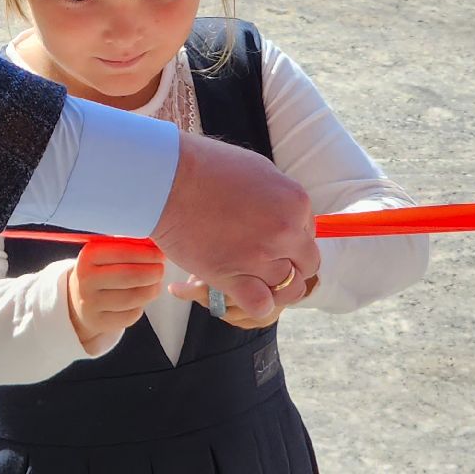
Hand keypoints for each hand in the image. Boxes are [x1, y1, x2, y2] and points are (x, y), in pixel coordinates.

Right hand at [66, 239, 165, 348]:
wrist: (79, 296)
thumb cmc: (102, 269)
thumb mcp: (106, 252)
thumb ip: (128, 245)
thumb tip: (155, 243)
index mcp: (88, 256)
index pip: (123, 251)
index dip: (146, 253)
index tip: (160, 253)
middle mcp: (86, 279)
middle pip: (129, 276)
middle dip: (152, 272)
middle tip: (161, 268)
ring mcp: (90, 303)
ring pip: (132, 298)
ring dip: (151, 289)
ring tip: (156, 282)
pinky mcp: (99, 322)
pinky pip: (130, 315)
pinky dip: (142, 306)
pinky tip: (142, 297)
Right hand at [149, 132, 319, 322]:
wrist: (166, 180)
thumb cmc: (205, 168)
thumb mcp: (257, 171)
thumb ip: (278, 198)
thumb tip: (286, 217)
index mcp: (295, 202)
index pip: (307, 235)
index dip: (288, 240)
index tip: (266, 238)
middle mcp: (286, 231)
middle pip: (306, 264)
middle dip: (287, 264)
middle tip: (260, 260)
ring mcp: (262, 256)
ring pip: (287, 287)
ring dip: (271, 285)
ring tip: (250, 276)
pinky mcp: (235, 277)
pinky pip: (262, 305)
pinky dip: (256, 303)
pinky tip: (242, 291)